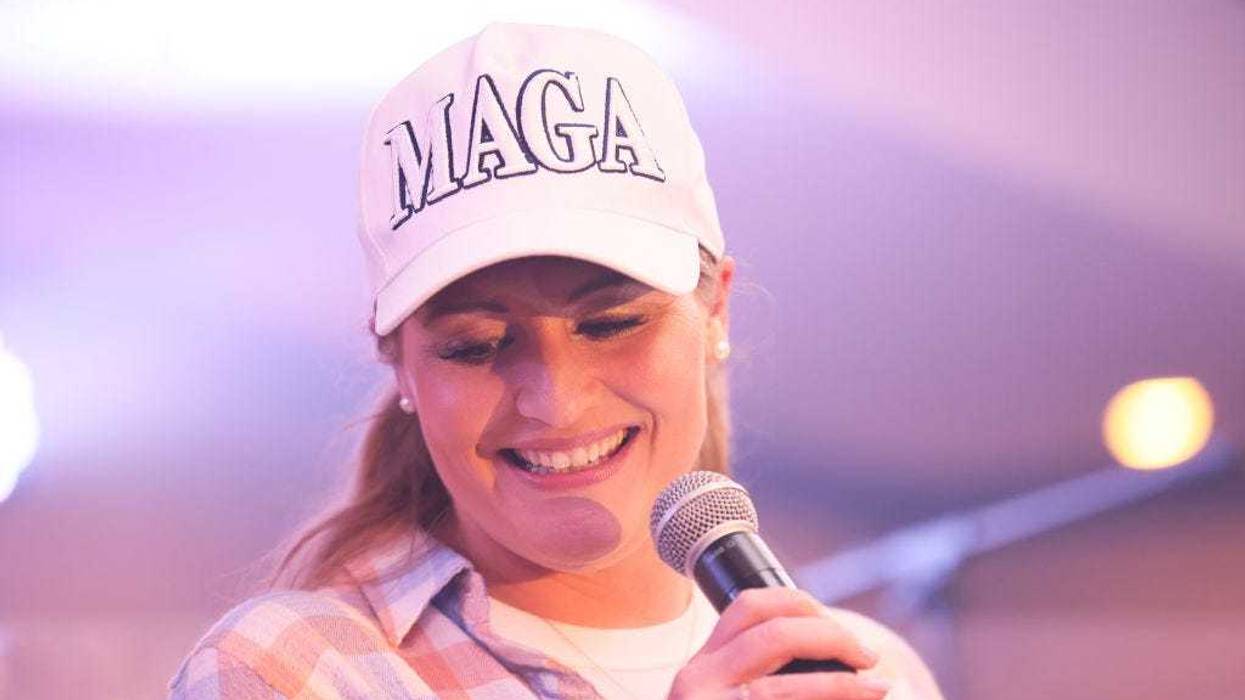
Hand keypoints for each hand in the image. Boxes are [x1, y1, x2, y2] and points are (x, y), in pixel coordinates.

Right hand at [668, 588, 892, 698]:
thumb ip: (757, 678)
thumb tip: (841, 650)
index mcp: (699, 669)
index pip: (748, 607)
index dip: (799, 603)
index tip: (835, 625)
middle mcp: (696, 686)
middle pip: (775, 632)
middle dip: (833, 636)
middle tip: (869, 658)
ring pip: (788, 685)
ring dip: (845, 683)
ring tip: (878, 688)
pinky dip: (831, 699)